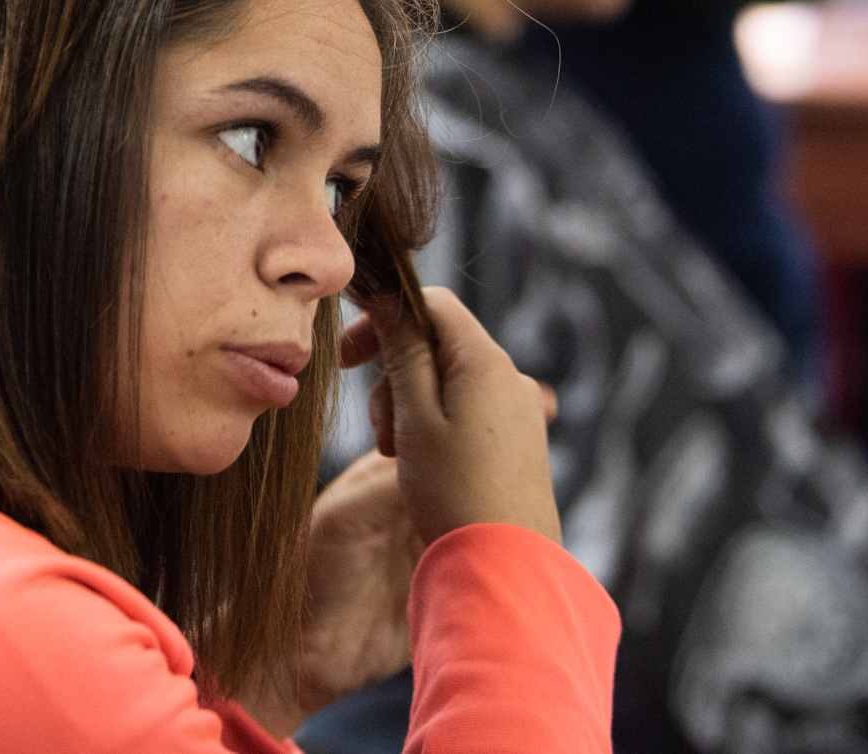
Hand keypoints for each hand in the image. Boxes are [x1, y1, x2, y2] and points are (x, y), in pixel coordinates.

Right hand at [341, 288, 560, 546]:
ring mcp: (520, 412)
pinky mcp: (520, 444)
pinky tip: (424, 469)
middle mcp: (510, 378)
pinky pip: (469, 414)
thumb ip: (403, 352)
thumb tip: (390, 298)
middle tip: (379, 432)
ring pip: (449, 383)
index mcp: (485, 362)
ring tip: (399, 459)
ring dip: (411, 408)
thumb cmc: (453, 493)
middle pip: (438, 346)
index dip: (384, 320)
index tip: (347, 358)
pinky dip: (436, 428)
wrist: (505, 569)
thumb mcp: (414, 417)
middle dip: (396, 377)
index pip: (432, 304)